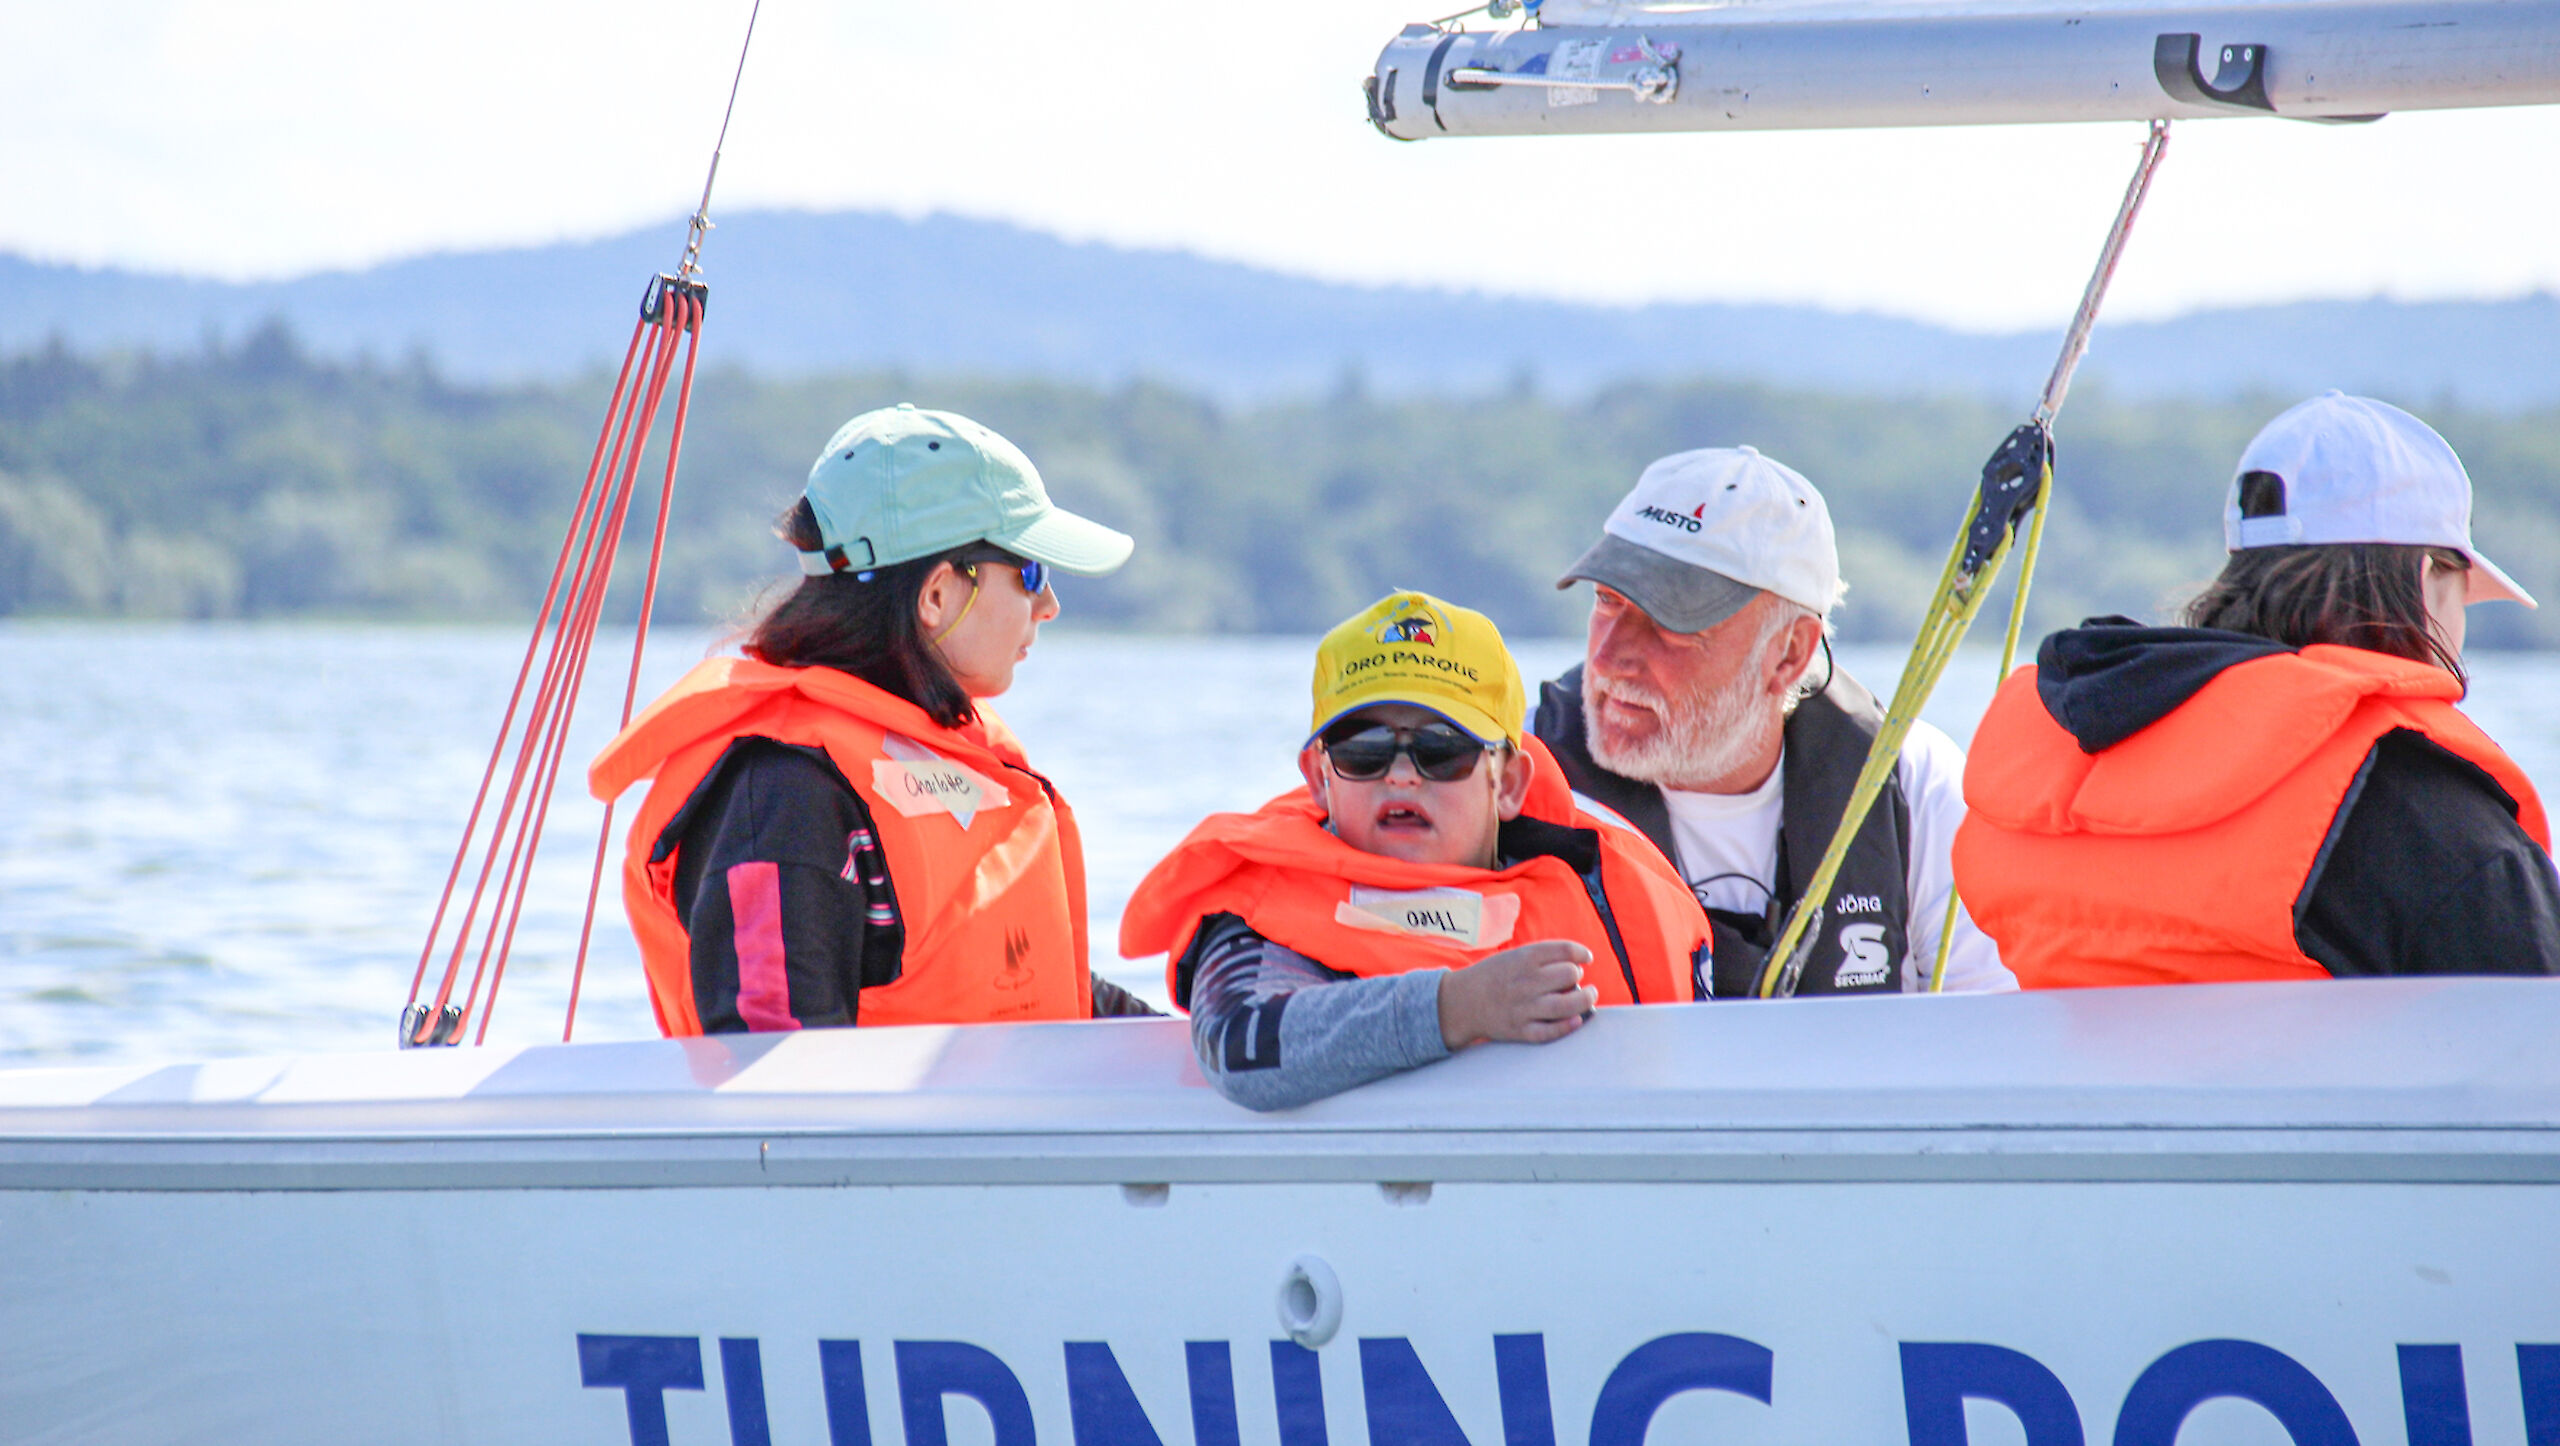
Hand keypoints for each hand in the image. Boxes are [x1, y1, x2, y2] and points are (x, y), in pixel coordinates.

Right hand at [1437, 941, 1598, 1049]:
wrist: (1462, 1002)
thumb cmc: (1494, 977)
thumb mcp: (1514, 956)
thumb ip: (1544, 957)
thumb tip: (1580, 964)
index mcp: (1523, 958)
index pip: (1565, 951)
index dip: (1581, 953)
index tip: (1586, 958)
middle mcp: (1525, 982)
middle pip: (1570, 975)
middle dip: (1577, 976)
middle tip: (1572, 979)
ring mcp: (1524, 1008)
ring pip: (1568, 1004)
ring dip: (1585, 999)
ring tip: (1588, 996)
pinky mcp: (1521, 1031)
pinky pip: (1552, 1031)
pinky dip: (1568, 1025)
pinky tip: (1575, 1019)